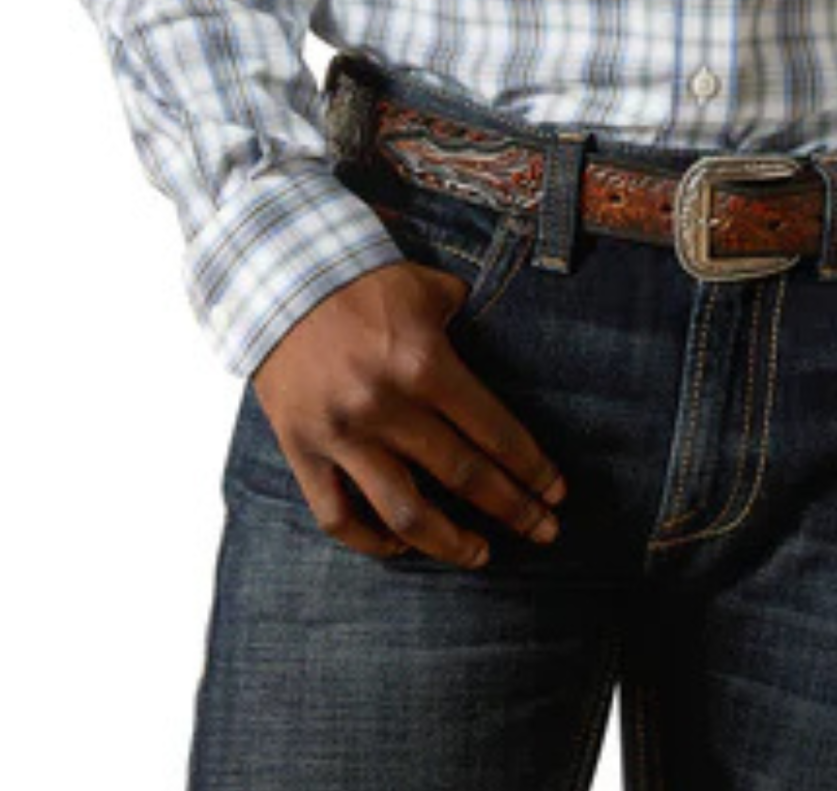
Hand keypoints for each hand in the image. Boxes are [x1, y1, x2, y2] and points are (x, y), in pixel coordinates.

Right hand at [252, 259, 567, 566]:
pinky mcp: (303, 450)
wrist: (279, 281)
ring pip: (404, 512)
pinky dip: (371, 540)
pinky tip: (400, 545)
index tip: (556, 493)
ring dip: (450, 543)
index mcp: (424, 363)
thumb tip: (498, 338)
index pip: (492, 430)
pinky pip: (338, 516)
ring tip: (481, 555)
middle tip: (543, 532)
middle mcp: (386, 405)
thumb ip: (464, 317)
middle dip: (512, 509)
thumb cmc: (362, 283)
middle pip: (463, 475)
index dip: (531, 468)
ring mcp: (342, 434)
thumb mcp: (426, 288)